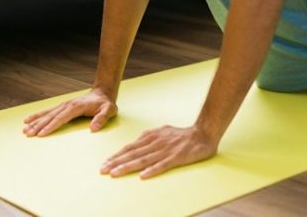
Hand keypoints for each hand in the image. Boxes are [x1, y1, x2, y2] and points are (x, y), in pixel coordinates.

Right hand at [22, 89, 116, 136]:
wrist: (102, 93)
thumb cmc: (105, 104)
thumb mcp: (108, 110)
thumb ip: (102, 118)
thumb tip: (93, 128)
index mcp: (76, 107)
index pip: (61, 118)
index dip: (51, 126)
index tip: (41, 134)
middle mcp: (67, 105)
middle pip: (51, 116)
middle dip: (39, 126)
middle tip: (28, 134)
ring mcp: (63, 105)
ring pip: (47, 114)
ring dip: (35, 122)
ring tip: (24, 129)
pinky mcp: (62, 107)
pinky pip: (47, 112)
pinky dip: (37, 116)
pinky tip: (28, 120)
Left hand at [100, 124, 216, 178]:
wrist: (203, 133)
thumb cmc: (182, 135)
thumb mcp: (163, 131)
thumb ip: (150, 137)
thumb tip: (137, 142)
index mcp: (152, 136)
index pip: (130, 147)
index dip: (117, 155)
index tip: (105, 163)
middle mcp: (156, 142)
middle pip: (133, 153)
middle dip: (116, 162)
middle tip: (103, 170)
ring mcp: (166, 150)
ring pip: (143, 160)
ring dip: (128, 167)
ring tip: (115, 174)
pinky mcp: (177, 157)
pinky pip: (162, 165)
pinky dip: (152, 170)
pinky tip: (143, 176)